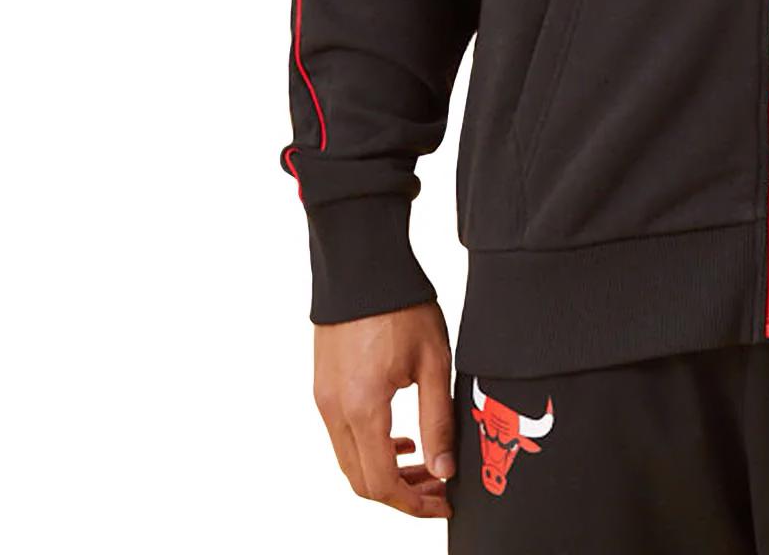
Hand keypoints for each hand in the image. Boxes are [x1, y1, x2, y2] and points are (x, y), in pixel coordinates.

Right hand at [313, 301, 455, 517]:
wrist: (362, 265)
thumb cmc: (402, 305)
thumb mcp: (433, 362)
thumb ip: (438, 420)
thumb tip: (445, 469)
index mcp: (363, 408)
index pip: (381, 483)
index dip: (413, 503)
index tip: (443, 502)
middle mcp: (335, 410)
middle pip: (361, 481)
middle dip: (401, 493)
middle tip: (438, 487)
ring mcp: (324, 400)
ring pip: (350, 461)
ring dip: (385, 472)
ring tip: (426, 463)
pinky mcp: (323, 387)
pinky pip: (342, 436)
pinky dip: (370, 449)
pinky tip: (400, 438)